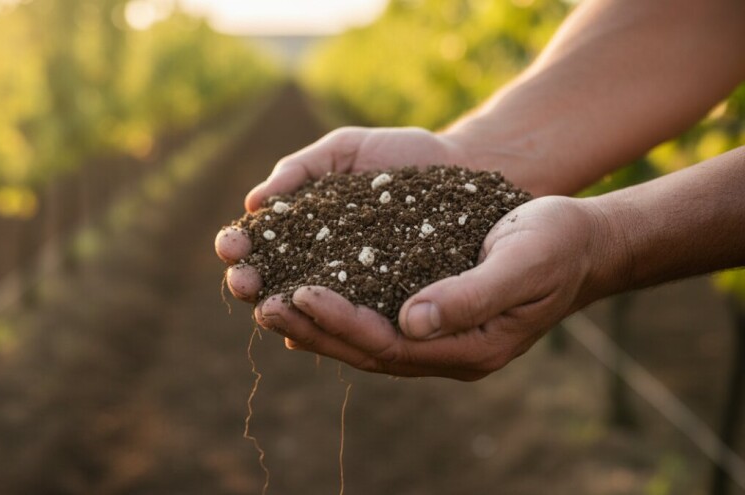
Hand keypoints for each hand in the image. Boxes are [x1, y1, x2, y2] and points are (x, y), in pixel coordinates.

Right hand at [216, 126, 498, 301]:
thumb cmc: (396, 154)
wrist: (460, 166)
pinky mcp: (385, 304)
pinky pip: (355, 320)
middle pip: (272, 280)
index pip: (258, 242)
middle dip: (249, 282)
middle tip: (242, 281)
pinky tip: (311, 333)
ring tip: (270, 308)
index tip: (230, 245)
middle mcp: (318, 262)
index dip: (238, 246)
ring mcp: (351, 286)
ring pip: (307, 307)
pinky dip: (331, 326)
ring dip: (282, 312)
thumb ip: (300, 169)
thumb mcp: (344, 151)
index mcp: (300, 226)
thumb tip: (254, 204)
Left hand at [247, 196, 613, 379]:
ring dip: (316, 323)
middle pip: (368, 350)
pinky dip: (338, 309)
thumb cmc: (556, 243)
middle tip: (263, 304)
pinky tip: (306, 292)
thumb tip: (410, 322)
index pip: (392, 345)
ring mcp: (438, 336)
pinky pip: (375, 318)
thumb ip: (470, 295)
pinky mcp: (430, 313)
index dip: (343, 323)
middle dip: (314, 329)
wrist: (581, 241)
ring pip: (365, 339)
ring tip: (269, 301)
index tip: (300, 294)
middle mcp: (447, 350)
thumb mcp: (522, 262)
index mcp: (471, 347)